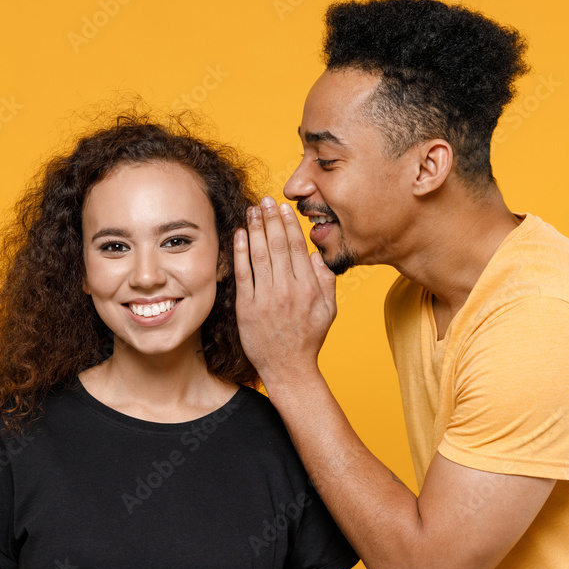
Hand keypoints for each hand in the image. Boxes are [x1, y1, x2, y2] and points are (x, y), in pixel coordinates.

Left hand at [233, 196, 336, 385]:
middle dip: (270, 219)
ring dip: (255, 229)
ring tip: (252, 210)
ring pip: (259, 255)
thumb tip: (314, 254)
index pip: (296, 248)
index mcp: (309, 288)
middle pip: (277, 246)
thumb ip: (325, 281)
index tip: (283, 208)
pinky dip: (240, 252)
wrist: (288, 368)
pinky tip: (239, 234)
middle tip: (265, 200)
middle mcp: (287, 290)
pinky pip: (243, 274)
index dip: (288, 225)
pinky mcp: (247, 308)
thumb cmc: (308, 339)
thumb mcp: (329, 311)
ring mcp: (266, 299)